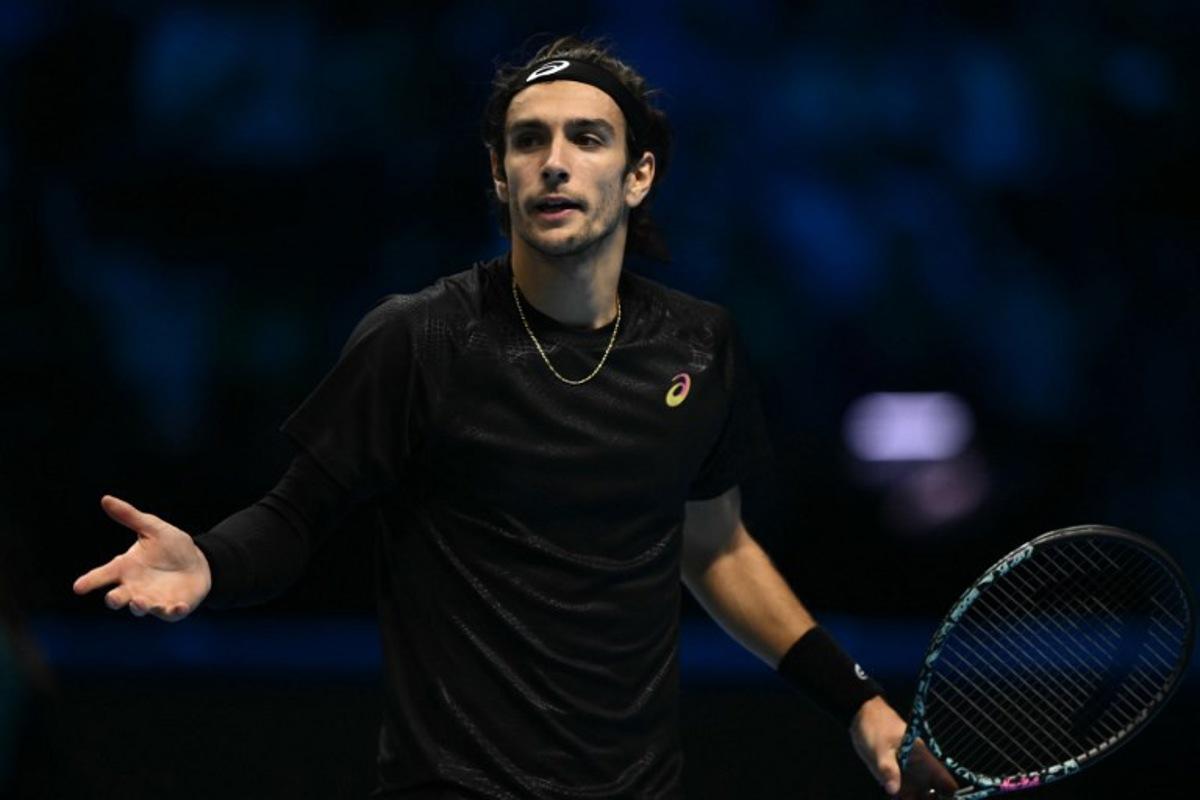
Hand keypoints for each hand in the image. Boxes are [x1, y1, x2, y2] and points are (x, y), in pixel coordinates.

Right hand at [73, 495, 211, 621]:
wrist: (198, 562)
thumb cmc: (171, 546)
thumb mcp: (153, 528)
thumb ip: (130, 516)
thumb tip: (106, 499)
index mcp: (126, 568)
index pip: (103, 574)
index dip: (90, 581)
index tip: (78, 587)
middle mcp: (135, 587)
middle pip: (118, 597)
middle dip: (115, 599)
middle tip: (113, 598)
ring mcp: (153, 600)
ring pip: (141, 608)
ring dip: (139, 606)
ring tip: (140, 602)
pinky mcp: (172, 608)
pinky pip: (170, 612)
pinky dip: (173, 611)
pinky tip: (177, 606)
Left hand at [851, 696, 958, 797]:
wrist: (861, 716)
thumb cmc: (876, 726)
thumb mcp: (880, 747)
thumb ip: (888, 769)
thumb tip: (894, 791)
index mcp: (924, 759)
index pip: (946, 781)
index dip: (950, 795)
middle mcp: (919, 770)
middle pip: (933, 794)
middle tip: (913, 799)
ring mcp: (907, 774)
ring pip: (918, 796)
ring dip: (913, 799)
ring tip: (901, 798)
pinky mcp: (894, 777)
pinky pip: (902, 794)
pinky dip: (900, 798)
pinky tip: (893, 797)